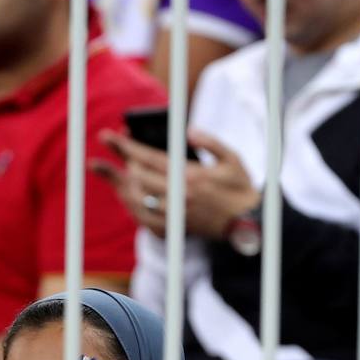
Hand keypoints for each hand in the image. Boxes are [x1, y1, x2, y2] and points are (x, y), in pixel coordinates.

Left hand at [91, 128, 259, 239]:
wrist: (249, 225)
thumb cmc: (241, 189)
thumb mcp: (232, 158)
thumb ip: (211, 141)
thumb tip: (188, 131)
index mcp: (192, 177)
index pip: (150, 159)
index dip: (127, 147)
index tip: (110, 136)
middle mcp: (179, 197)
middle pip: (138, 177)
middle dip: (124, 161)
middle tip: (117, 147)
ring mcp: (175, 215)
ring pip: (137, 198)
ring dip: (124, 183)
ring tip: (115, 170)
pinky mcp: (174, 228)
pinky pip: (143, 217)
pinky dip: (132, 204)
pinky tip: (128, 194)